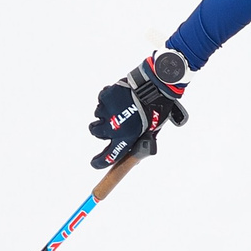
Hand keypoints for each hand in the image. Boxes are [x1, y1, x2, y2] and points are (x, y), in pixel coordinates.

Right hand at [88, 50, 190, 169]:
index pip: (109, 156)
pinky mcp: (105, 97)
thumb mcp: (150, 129)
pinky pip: (101, 100)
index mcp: (126, 138)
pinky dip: (108, 99)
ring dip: (106, 112)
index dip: (100, 162)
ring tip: (121, 105)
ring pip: (99, 115)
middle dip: (101, 129)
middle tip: (111, 122)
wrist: (155, 86)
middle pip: (97, 133)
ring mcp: (106, 112)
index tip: (94, 163)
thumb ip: (137, 138)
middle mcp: (113, 128)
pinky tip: (120, 96)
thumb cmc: (156, 108)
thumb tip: (130, 144)